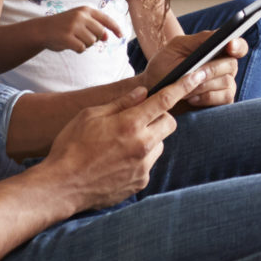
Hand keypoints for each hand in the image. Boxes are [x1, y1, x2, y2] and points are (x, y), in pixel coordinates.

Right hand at [35, 7, 123, 55]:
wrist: (42, 29)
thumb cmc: (64, 26)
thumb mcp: (79, 19)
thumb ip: (94, 26)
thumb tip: (107, 37)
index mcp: (85, 10)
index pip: (106, 19)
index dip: (115, 28)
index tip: (121, 35)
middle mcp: (81, 16)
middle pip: (101, 33)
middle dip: (96, 39)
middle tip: (83, 38)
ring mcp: (73, 26)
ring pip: (92, 42)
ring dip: (85, 44)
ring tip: (74, 39)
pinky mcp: (67, 37)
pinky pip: (81, 48)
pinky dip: (78, 49)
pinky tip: (70, 45)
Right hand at [36, 78, 188, 208]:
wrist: (61, 186)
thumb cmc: (71, 146)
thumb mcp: (90, 116)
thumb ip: (120, 103)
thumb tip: (142, 93)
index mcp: (130, 124)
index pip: (165, 100)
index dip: (184, 85)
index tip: (198, 74)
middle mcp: (143, 145)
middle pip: (169, 123)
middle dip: (159, 117)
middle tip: (137, 119)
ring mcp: (143, 166)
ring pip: (160, 144)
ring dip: (149, 139)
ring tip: (121, 144)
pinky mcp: (141, 182)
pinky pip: (149, 164)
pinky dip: (139, 159)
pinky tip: (117, 161)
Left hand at [150, 29, 245, 112]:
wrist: (154, 89)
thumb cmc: (164, 65)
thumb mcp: (177, 46)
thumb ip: (199, 39)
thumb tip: (219, 36)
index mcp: (217, 49)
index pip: (238, 45)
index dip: (238, 45)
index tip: (230, 44)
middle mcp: (225, 66)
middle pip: (231, 65)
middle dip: (212, 69)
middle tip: (195, 73)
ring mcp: (225, 85)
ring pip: (227, 82)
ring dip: (205, 85)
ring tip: (186, 88)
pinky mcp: (221, 102)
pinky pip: (225, 98)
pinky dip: (207, 97)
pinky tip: (192, 98)